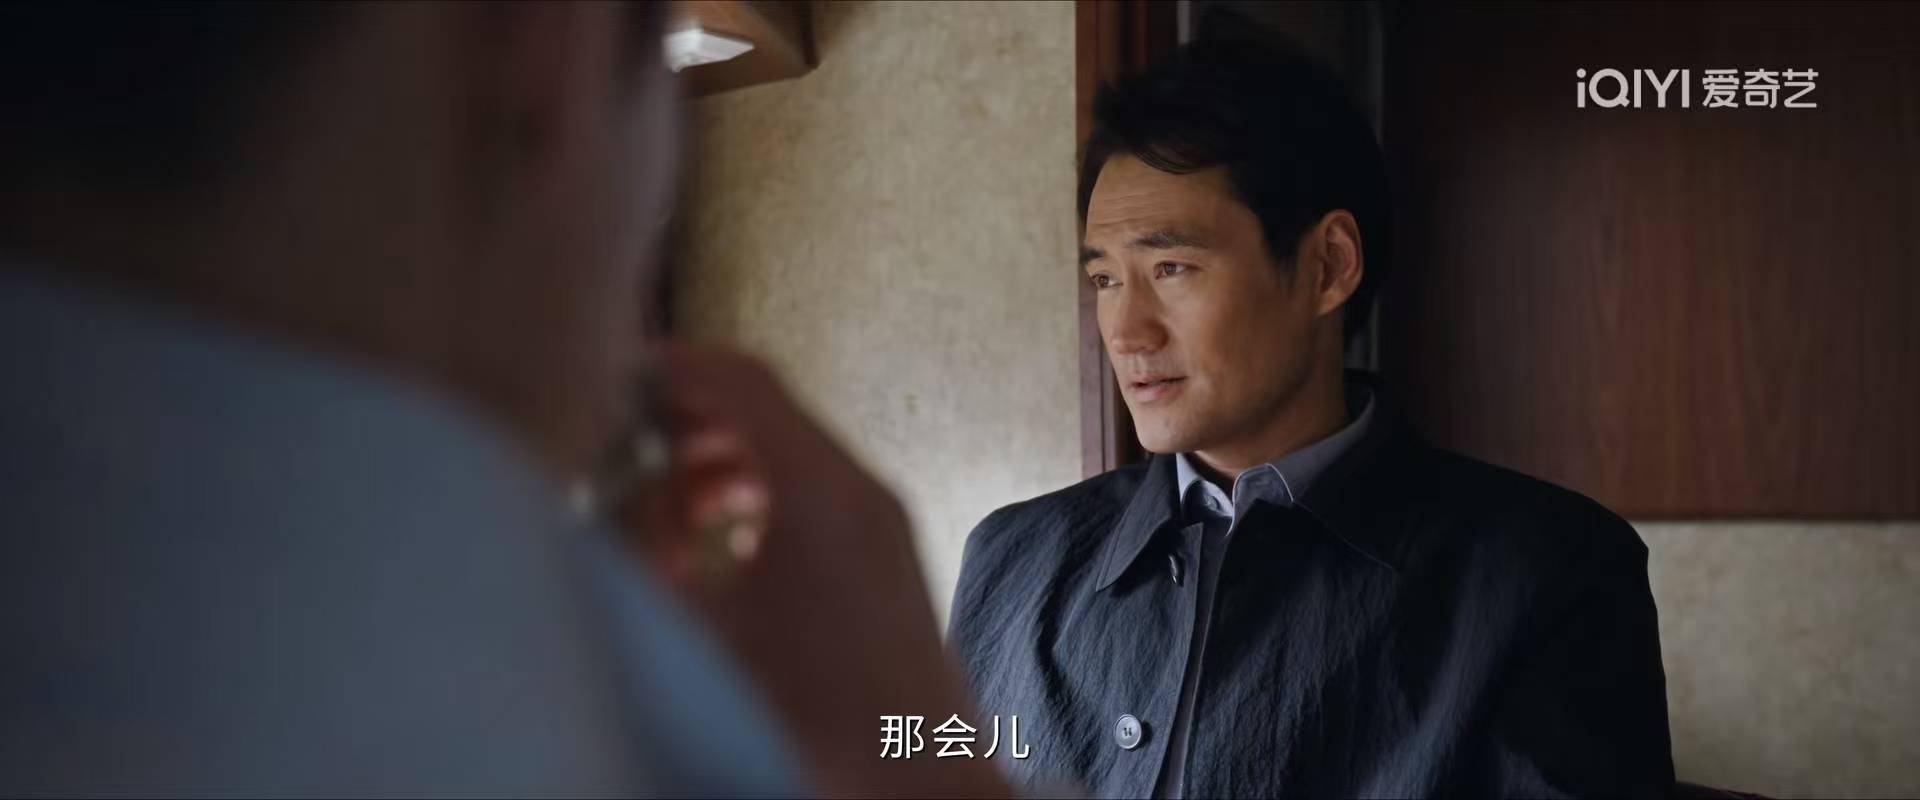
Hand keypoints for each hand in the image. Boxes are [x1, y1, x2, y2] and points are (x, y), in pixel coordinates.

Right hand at [615, 343, 1007, 798]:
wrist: (918, 785)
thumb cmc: (813, 714)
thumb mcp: (700, 631)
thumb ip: (640, 555)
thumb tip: (593, 505)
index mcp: (820, 486)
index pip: (742, 378)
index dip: (672, 368)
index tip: (616, 380)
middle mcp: (861, 489)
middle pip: (765, 413)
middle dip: (686, 427)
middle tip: (624, 458)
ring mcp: (883, 523)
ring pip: (789, 458)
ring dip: (719, 471)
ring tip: (664, 524)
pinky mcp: (889, 560)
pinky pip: (814, 498)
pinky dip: (757, 504)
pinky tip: (715, 556)